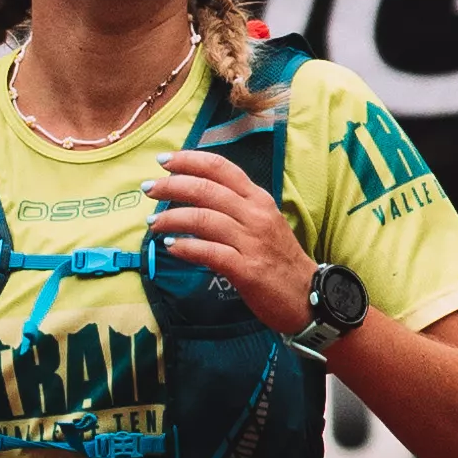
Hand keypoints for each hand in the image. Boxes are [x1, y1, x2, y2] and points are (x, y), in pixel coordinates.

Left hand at [145, 144, 315, 337]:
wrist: (308, 296)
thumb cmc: (279, 259)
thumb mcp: (263, 222)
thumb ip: (235, 206)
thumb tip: (196, 194)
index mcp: (258, 199)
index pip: (221, 168)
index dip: (189, 161)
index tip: (165, 162)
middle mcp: (255, 215)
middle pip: (206, 190)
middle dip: (171, 186)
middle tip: (149, 189)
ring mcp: (252, 242)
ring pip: (203, 219)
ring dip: (171, 218)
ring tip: (153, 223)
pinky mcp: (247, 270)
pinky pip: (209, 253)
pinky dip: (186, 248)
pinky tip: (171, 247)